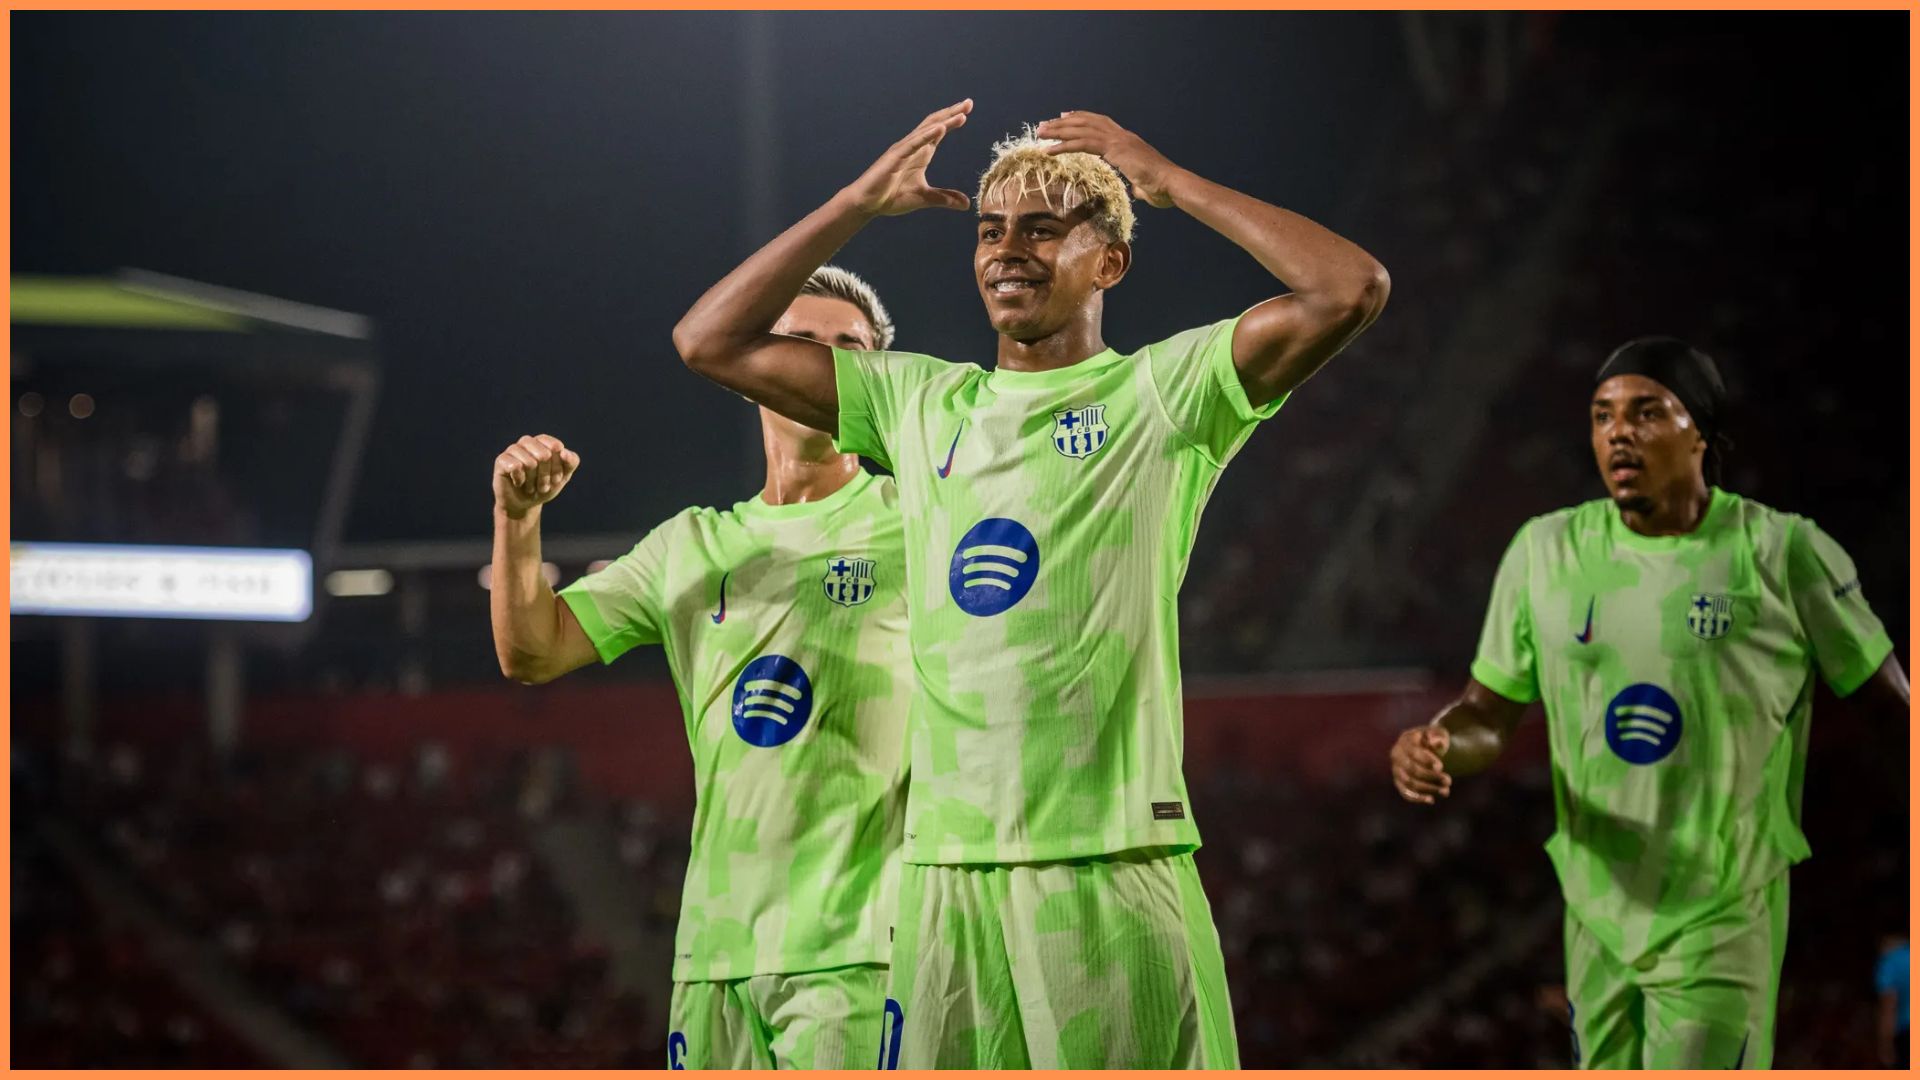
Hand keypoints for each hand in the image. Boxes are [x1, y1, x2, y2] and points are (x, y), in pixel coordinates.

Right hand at [493, 434, 579, 518]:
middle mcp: (527, 442)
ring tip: (530, 487)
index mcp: (543, 441)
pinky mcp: (501, 460)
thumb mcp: (563, 476)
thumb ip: (571, 462)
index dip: (558, 466)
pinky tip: (518, 483)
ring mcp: (513, 449)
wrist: (525, 504)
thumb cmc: (544, 486)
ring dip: (533, 481)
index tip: (557, 478)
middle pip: (544, 455)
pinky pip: (515, 467)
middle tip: (543, 486)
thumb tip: (564, 451)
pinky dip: (520, 480)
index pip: (555, 447)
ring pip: (530, 463)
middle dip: (546, 476)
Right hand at [841, 100, 973, 216]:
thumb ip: (945, 198)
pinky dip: (927, 135)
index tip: (967, 110)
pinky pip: (913, 143)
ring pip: (926, 130)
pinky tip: (940, 128)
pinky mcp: (895, 157)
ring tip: (961, 113)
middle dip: (951, 113)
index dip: (952, 120)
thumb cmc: (891, 197)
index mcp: (921, 153)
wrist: (867, 204)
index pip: (938, 131)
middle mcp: (913, 147)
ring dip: (944, 121)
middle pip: (934, 124)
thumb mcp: (924, 198)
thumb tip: (967, 204)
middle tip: (969, 102)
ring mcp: (903, 150)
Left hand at [1035, 111, 1183, 207]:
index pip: (1101, 123)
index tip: (1065, 116)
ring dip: (1058, 131)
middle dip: (1063, 123)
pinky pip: (1083, 144)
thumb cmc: (1162, 189)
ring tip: (1040, 134)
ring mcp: (1118, 140)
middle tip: (1044, 125)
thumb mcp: (1146, 185)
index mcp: (1128, 140)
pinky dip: (1064, 146)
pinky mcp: (1114, 150)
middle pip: (1087, 122)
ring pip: (1081, 130)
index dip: (1082, 118)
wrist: (1171, 184)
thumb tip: (1138, 190)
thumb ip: (1138, 185)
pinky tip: (1050, 149)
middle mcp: (1122, 136)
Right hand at [1390, 725, 1452, 804]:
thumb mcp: (1438, 733)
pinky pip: (1405, 792)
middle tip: (1448, 780)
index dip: (1426, 761)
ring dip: (1428, 788)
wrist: (1425, 746)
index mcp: (1405, 740)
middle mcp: (1397, 755)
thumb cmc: (1434, 738)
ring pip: (1409, 782)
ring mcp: (1396, 769)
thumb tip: (1438, 743)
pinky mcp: (1399, 782)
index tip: (1441, 767)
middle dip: (1431, 777)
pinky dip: (1417, 798)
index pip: (1414, 752)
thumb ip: (1438, 736)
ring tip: (1445, 791)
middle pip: (1412, 769)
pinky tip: (1431, 800)